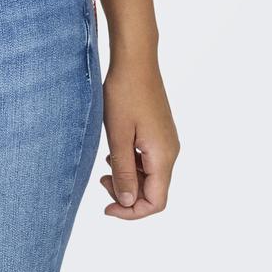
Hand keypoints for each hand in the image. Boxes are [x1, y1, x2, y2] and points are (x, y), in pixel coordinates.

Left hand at [99, 54, 179, 218]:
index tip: (107, 207)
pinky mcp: (159, 132)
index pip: (156, 202)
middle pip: (153, 191)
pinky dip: (132, 163)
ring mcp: (166, 141)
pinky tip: (115, 152)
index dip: (131, 212)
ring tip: (105, 165)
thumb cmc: (124, 93)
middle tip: (101, 180)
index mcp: (163, 156)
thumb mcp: (118, 136)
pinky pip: (148, 160)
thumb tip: (127, 203)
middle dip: (127, 194)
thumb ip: (124, 172)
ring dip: (128, 178)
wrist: (135, 60)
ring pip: (150, 176)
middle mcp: (170, 151)